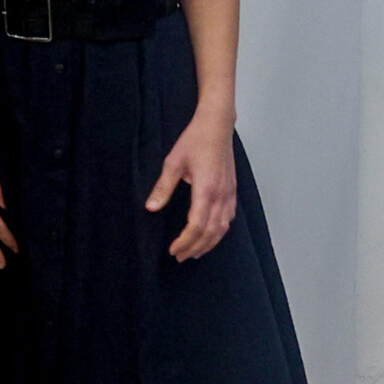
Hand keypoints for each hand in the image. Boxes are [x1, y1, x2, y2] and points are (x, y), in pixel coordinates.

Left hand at [147, 112, 238, 261]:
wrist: (217, 126)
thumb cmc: (195, 141)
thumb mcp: (173, 162)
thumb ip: (163, 187)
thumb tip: (151, 207)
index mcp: (206, 190)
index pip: (196, 226)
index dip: (185, 241)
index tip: (173, 250)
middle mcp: (221, 196)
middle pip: (210, 232)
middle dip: (194, 247)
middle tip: (179, 256)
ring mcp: (230, 194)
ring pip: (222, 228)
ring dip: (208, 243)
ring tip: (193, 252)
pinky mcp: (233, 191)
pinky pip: (229, 219)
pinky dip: (219, 232)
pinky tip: (210, 235)